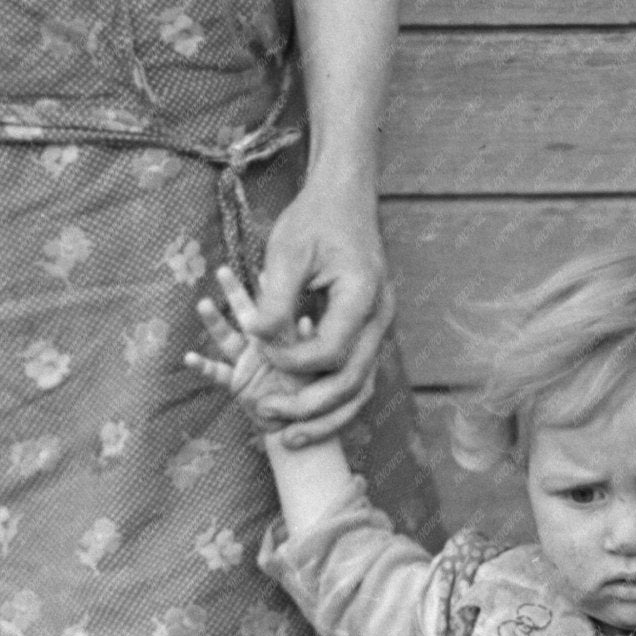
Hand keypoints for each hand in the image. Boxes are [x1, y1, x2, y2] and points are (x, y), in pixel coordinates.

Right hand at [184, 265, 313, 429]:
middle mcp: (260, 346)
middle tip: (223, 270)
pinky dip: (203, 366)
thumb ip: (306, 346)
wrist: (298, 424)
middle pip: (245, 314)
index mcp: (281, 339)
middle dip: (234, 293)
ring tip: (203, 304)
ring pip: (226, 337)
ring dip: (214, 322)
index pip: (274, 309)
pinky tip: (189, 357)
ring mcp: (245, 362)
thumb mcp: (314, 369)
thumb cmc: (311, 395)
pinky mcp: (236, 383)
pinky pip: (216, 373)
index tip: (263, 268)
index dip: (268, 290)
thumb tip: (307, 320)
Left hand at [245, 183, 394, 443]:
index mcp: (363, 296)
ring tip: (289, 436)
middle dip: (309, 407)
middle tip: (268, 417)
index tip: (257, 352)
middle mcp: (380, 319)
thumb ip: (274, 298)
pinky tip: (304, 417)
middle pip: (351, 383)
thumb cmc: (314, 219)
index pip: (330, 351)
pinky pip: (357, 382)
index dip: (291, 361)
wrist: (345, 199)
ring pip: (359, 391)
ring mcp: (380, 331)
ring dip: (324, 418)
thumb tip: (254, 337)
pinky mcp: (370, 336)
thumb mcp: (287, 251)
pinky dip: (332, 403)